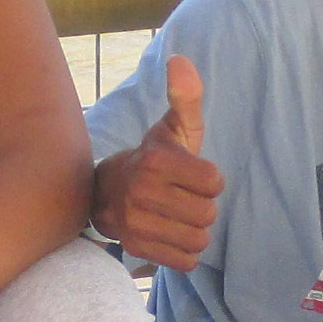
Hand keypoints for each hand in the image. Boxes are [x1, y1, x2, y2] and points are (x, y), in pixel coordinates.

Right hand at [91, 54, 222, 271]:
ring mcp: (136, 222)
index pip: (214, 182)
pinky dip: (184, 252)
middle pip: (208, 214)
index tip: (192, 175)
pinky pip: (185, 261)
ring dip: (195, 230)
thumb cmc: (155, 159)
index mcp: (156, 160)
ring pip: (199, 240)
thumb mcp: (173, 128)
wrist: (107, 192)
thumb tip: (180, 60)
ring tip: (176, 216)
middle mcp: (142, 191)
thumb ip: (186, 98)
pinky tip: (170, 234)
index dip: (210, 180)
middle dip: (203, 207)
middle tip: (183, 198)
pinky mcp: (136, 248)